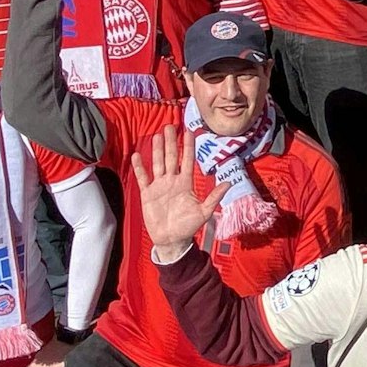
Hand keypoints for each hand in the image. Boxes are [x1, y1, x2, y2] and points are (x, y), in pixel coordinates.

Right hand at [131, 125, 229, 252]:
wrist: (172, 240)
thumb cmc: (188, 226)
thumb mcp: (204, 212)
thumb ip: (214, 197)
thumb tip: (229, 183)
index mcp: (185, 183)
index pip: (187, 160)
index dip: (188, 146)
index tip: (189, 132)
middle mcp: (172, 181)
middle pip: (171, 157)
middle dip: (171, 142)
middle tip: (170, 126)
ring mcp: (159, 186)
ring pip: (158, 163)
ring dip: (157, 150)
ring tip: (157, 136)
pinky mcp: (148, 194)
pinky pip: (143, 178)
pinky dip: (140, 167)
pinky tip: (137, 156)